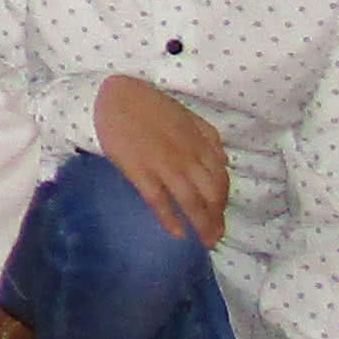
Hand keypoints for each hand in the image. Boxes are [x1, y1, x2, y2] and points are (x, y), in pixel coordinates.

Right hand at [93, 74, 230, 245]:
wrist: (114, 96)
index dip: (224, 200)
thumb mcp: (188, 116)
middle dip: (217, 219)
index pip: (221, 179)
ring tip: (204, 242)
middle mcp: (188, 157)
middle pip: (211, 195)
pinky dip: (170, 219)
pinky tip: (176, 233)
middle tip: (215, 236)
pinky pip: (160, 201)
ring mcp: (165, 165)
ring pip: (191, 202)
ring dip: (201, 225)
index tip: (220, 214)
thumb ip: (208, 137)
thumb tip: (224, 161)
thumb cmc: (150, 105)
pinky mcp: (141, 172)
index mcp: (200, 143)